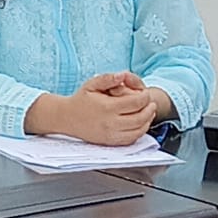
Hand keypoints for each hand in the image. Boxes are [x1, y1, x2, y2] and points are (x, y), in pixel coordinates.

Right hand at [26, 72, 155, 145]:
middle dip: (150, 109)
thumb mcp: (92, 84)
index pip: (136, 103)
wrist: (66, 118)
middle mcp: (110, 123)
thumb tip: (123, 75)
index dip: (145, 97)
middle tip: (151, 104)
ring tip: (148, 113)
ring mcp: (111, 134)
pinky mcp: (110, 142)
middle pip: (141, 118)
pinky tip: (140, 124)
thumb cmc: (80, 100)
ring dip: (147, 121)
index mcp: (107, 107)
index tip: (145, 93)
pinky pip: (131, 139)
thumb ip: (108, 78)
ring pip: (139, 130)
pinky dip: (140, 131)